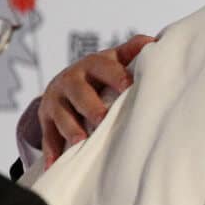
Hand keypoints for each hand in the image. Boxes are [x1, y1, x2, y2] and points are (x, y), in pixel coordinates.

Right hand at [39, 33, 155, 164]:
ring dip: (70, 128)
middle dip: (90, 105)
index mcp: (91, 65)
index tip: (128, 86)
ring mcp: (56, 101)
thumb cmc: (99, 73)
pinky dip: (52, 151)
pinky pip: (47, 137)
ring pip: (61, 115)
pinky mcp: (46, 120)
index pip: (102, 66)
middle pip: (78, 91)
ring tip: (80, 142)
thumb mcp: (114, 59)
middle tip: (102, 118)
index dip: (115, 75)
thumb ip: (133, 50)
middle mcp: (71, 80)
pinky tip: (56, 164)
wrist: (65, 83)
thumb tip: (158, 40)